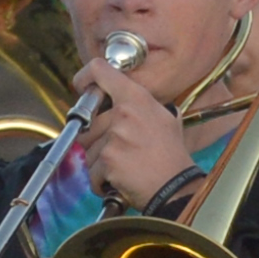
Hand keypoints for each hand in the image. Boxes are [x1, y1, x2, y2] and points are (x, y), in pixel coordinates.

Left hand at [71, 45, 203, 211]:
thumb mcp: (165, 118)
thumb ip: (140, 104)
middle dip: (97, 138)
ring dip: (100, 161)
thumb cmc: (171, 155)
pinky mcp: (107, 160)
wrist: (175, 187)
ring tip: (124, 165)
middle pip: (87, 120)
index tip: (83, 86)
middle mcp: (123, 113)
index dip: (86, 76)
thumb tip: (121, 97)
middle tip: (120, 149)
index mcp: (137, 98)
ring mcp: (114, 137)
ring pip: (88, 148)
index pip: (100, 70)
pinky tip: (120, 180)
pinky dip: (101, 180)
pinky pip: (91, 171)